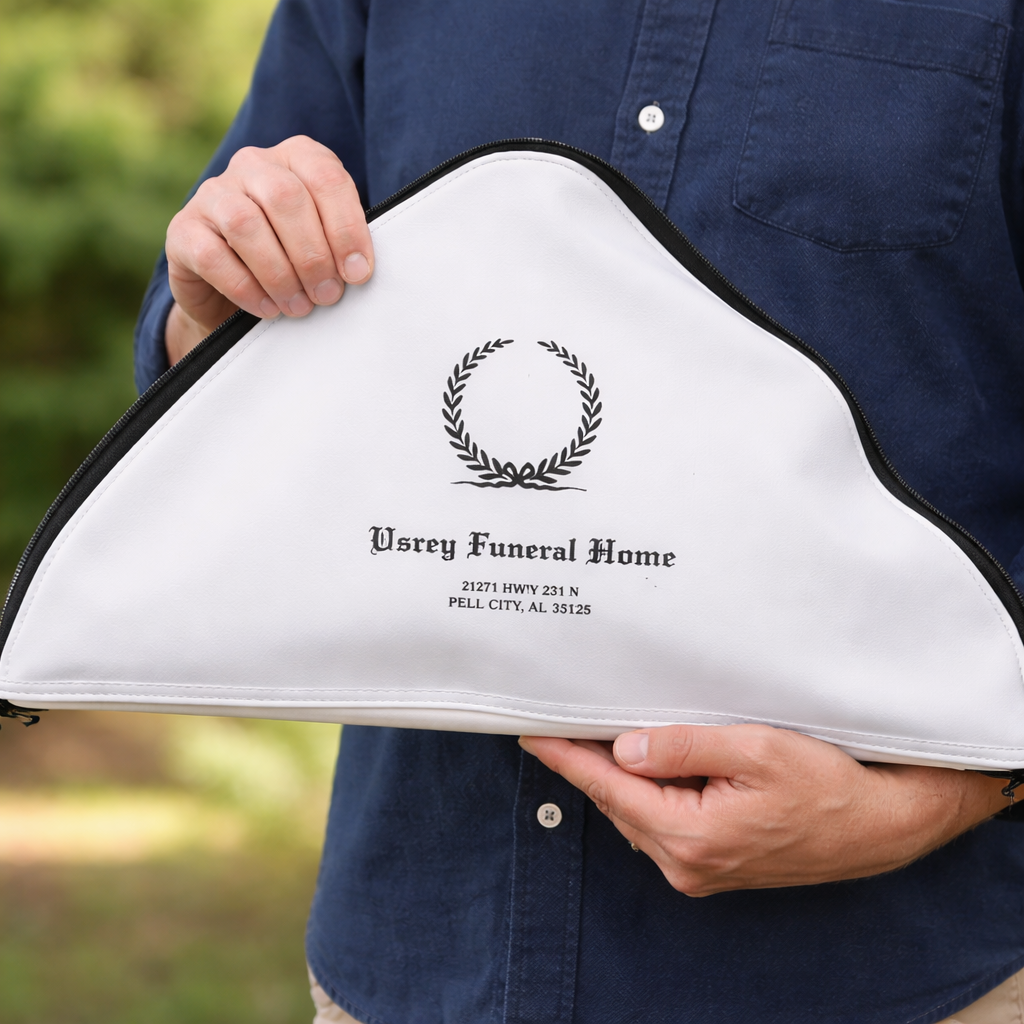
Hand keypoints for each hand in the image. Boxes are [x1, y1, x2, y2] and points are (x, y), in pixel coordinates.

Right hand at [164, 135, 373, 363]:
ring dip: (279, 273)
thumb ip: (341, 244)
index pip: (325, 177)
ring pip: (245, 224)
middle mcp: (252, 165)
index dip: (347, 228)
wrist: (233, 292)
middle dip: (313, 255)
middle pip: (285, 198)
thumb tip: (358, 270)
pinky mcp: (183, 230)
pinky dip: (246, 288)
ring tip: (299, 306)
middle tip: (328, 296)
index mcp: (295, 158)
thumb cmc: (293, 262)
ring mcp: (212, 194)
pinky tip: (268, 309)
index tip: (358, 273)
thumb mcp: (324, 245)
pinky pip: (212, 256)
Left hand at [519, 725, 1010, 894]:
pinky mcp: (711, 865)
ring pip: (637, 815)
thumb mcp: (754, 749)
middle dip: (588, 763)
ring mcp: (699, 869)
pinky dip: (645, 796)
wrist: (877, 825)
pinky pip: (660, 826)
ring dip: (618, 779)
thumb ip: (684, 747)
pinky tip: (644, 767)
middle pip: (617, 803)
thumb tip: (625, 747)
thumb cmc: (825, 784)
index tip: (531, 733)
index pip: (609, 789)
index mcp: (691, 835)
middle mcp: (687, 862)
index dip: (566, 757)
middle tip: (560, 721)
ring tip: (599, 736)